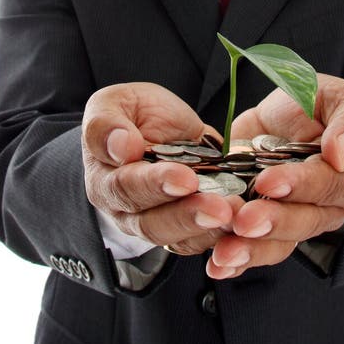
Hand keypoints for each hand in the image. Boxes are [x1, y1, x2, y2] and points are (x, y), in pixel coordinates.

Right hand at [82, 83, 236, 253]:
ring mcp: (153, 221)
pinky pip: (197, 240)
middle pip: (151, 223)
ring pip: (176, 238)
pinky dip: (219, 234)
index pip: (125, 187)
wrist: (153, 126)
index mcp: (104, 177)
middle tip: (219, 208)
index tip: (185, 178)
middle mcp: (125, 209)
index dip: (155, 184)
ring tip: (234, 215)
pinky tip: (239, 221)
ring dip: (207, 229)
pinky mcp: (182, 226)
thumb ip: (106, 124)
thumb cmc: (131, 113)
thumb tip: (121, 146)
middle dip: (188, 215)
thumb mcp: (114, 103)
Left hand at [206, 73, 343, 278]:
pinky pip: (256, 248)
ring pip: (279, 242)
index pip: (326, 185)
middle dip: (271, 222)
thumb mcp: (342, 98)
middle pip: (303, 221)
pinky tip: (218, 266)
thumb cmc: (321, 103)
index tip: (268, 181)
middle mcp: (327, 204)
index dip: (298, 185)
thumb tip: (343, 153)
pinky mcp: (268, 223)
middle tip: (243, 221)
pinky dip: (236, 259)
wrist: (288, 113)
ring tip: (224, 252)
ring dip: (251, 250)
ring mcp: (296, 218)